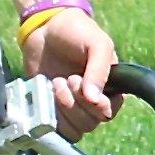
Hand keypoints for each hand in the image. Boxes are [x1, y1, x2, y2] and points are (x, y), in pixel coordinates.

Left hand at [20, 4, 118, 133]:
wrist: (45, 26)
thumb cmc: (77, 30)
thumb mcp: (97, 43)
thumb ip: (100, 69)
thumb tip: (95, 98)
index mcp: (110, 87)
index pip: (109, 111)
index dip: (97, 106)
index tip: (83, 87)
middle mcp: (92, 101)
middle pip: (90, 123)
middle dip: (76, 104)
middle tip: (67, 79)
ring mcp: (71, 106)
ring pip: (74, 128)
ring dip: (63, 109)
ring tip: (56, 83)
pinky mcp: (51, 107)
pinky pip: (55, 127)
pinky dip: (49, 115)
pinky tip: (46, 94)